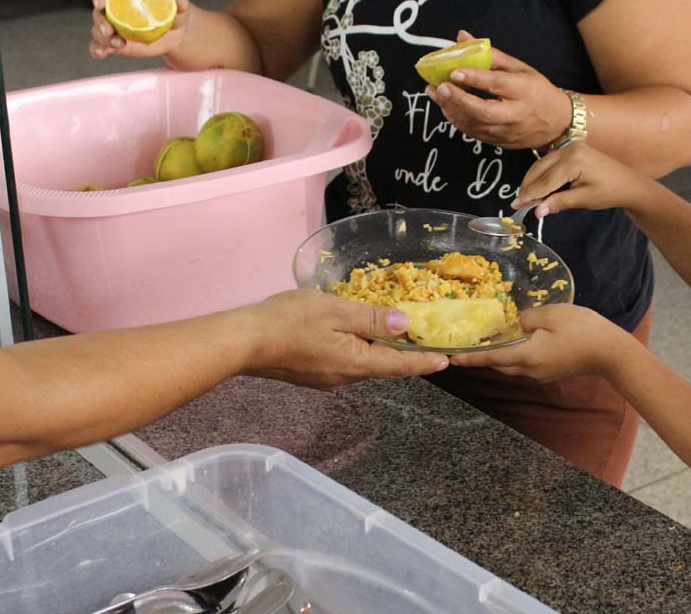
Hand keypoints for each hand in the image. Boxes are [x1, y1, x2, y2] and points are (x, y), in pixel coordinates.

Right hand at [89, 0, 190, 59]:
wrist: (175, 32)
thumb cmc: (173, 10)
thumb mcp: (178, 2)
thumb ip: (179, 0)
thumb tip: (180, 2)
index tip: (100, 4)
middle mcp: (115, 8)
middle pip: (98, 12)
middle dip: (100, 22)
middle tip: (109, 31)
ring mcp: (114, 27)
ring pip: (97, 30)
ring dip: (102, 39)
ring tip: (119, 44)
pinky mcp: (116, 43)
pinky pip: (99, 45)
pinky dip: (97, 50)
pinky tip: (102, 53)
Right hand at [243, 290, 448, 389]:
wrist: (244, 342)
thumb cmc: (290, 321)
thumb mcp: (336, 311)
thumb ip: (371, 318)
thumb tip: (404, 324)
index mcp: (356, 363)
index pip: (399, 366)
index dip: (424, 362)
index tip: (446, 362)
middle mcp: (344, 377)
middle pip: (381, 366)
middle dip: (401, 355)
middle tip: (420, 339)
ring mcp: (324, 378)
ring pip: (359, 364)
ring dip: (375, 350)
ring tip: (387, 332)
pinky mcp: (308, 374)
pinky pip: (341, 361)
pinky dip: (353, 349)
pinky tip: (348, 335)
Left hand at [427, 30, 573, 149]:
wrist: (557, 123)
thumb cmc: (537, 91)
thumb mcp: (521, 69)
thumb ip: (491, 55)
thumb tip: (463, 37)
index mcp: (525, 91)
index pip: (497, 85)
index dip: (475, 78)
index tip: (454, 71)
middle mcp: (516, 114)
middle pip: (483, 111)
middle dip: (458, 99)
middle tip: (439, 86)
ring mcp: (506, 131)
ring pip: (474, 124)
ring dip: (451, 109)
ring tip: (435, 93)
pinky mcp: (498, 142)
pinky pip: (473, 133)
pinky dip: (457, 120)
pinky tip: (446, 107)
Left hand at [448, 304, 639, 382]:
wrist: (612, 353)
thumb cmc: (583, 330)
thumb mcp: (552, 314)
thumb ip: (528, 318)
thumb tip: (519, 324)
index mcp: (526, 356)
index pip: (490, 358)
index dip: (470, 358)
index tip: (452, 359)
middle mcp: (529, 370)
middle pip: (499, 365)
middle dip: (482, 358)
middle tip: (466, 348)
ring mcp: (541, 374)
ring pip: (512, 367)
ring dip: (499, 357)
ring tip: (488, 344)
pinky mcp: (551, 373)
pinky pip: (525, 366)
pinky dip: (514, 357)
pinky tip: (515, 344)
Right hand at [514, 141, 647, 217]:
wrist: (628, 183)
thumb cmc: (609, 192)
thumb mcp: (583, 199)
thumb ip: (558, 203)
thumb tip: (536, 212)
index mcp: (574, 159)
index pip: (545, 180)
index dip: (529, 194)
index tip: (515, 206)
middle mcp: (569, 148)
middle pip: (539, 169)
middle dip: (528, 187)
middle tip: (518, 204)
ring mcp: (570, 146)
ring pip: (542, 165)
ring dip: (533, 181)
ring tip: (527, 199)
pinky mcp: (571, 149)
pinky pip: (549, 163)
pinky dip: (542, 176)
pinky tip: (540, 189)